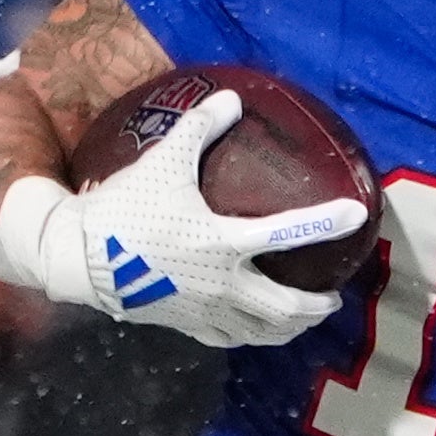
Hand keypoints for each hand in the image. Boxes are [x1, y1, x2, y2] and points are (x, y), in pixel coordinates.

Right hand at [0, 88, 364, 349]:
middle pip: (286, 308)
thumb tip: (231, 97)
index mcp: (223, 242)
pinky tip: (255, 329)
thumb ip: (199, 128)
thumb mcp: (163, 160)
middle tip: (332, 297)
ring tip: (303, 319)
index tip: (357, 215)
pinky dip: (251, 335)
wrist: (78, 257)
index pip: (289, 233)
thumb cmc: (124, 207)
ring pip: (261, 331)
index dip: (327, 223)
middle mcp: (223, 284)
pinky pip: (229, 338)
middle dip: (315, 307)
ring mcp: (205, 310)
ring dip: (289, 327)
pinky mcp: (185, 324)